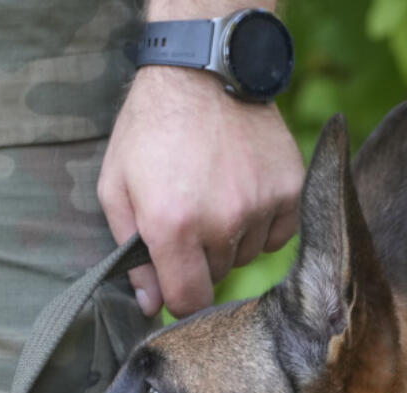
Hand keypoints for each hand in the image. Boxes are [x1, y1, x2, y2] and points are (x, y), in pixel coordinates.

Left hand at [98, 66, 303, 317]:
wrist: (201, 72)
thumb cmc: (150, 129)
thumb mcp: (117, 188)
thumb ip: (131, 255)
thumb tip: (151, 306)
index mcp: (172, 226)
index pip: (188, 300)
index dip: (179, 297)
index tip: (176, 282)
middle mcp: (222, 222)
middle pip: (218, 275)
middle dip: (201, 257)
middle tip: (191, 215)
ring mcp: (261, 205)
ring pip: (247, 254)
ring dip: (232, 238)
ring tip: (216, 194)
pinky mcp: (290, 188)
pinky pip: (279, 234)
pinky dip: (263, 222)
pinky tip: (244, 192)